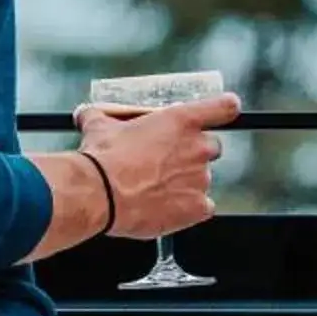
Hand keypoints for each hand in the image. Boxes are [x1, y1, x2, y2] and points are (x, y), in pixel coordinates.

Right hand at [74, 93, 240, 236]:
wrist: (98, 194)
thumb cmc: (102, 159)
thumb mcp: (100, 126)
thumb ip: (101, 116)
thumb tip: (88, 113)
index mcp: (181, 121)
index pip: (222, 107)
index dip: (226, 107)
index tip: (229, 108)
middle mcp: (197, 148)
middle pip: (211, 147)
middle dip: (193, 153)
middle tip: (167, 162)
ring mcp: (200, 178)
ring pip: (202, 178)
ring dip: (186, 182)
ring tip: (157, 189)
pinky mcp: (197, 207)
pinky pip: (203, 206)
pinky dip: (189, 208)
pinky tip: (167, 207)